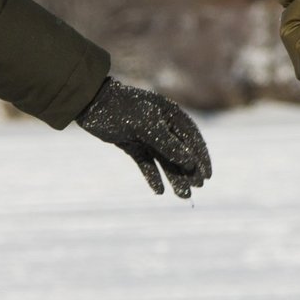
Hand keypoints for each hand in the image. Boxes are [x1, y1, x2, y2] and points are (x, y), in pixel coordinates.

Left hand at [76, 77, 211, 198]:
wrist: (92, 104)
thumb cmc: (123, 109)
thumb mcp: (147, 127)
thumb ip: (169, 145)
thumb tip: (190, 163)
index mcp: (170, 115)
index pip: (192, 138)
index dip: (201, 157)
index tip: (207, 176)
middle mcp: (161, 125)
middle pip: (180, 152)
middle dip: (188, 171)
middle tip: (195, 188)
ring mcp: (146, 135)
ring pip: (164, 160)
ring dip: (173, 177)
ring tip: (182, 195)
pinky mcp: (132, 144)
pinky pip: (146, 162)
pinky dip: (152, 175)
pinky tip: (158, 190)